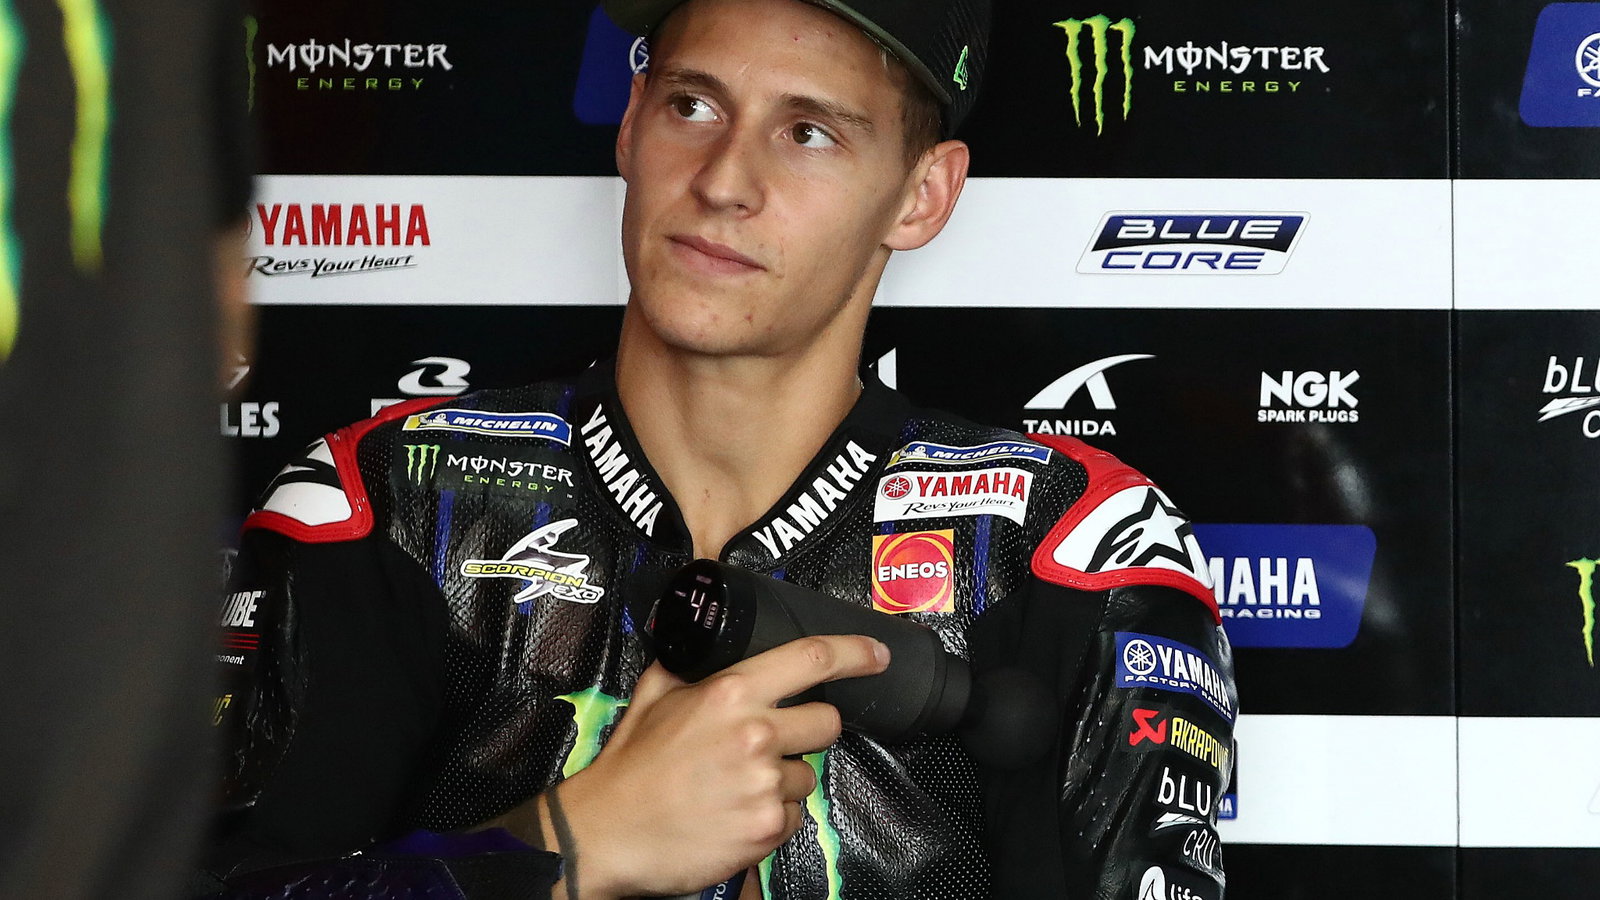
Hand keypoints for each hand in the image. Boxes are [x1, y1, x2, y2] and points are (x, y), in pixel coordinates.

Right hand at [553, 634, 889, 898]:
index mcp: (730, 692)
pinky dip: (771, 817)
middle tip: (773, 742)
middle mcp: (755, 733)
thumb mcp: (654, 694)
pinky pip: (792, 816)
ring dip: (783, 780)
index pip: (811, 659)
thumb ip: (689, 665)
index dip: (855, 652)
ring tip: (737, 786)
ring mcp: (764, 783)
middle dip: (809, 730)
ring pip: (808, 775)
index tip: (877, 653)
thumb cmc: (628, 766)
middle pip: (827, 722)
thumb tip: (704, 640)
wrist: (605, 833)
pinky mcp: (766, 829)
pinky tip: (735, 814)